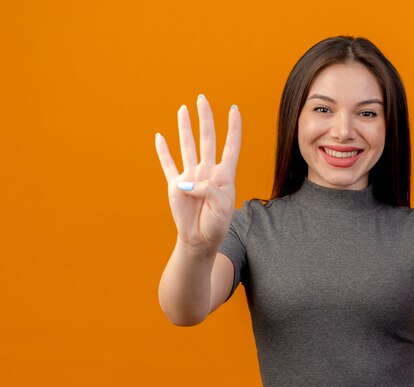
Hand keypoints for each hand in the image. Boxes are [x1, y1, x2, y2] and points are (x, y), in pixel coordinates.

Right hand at [155, 95, 241, 248]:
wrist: (200, 239)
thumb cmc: (216, 224)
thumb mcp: (222, 207)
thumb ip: (209, 190)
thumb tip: (188, 181)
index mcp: (224, 175)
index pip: (231, 146)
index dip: (233, 128)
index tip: (233, 109)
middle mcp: (207, 171)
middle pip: (207, 139)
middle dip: (205, 118)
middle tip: (202, 98)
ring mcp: (191, 176)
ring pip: (187, 146)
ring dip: (185, 128)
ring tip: (183, 109)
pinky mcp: (175, 186)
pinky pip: (168, 165)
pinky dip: (163, 151)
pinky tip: (159, 137)